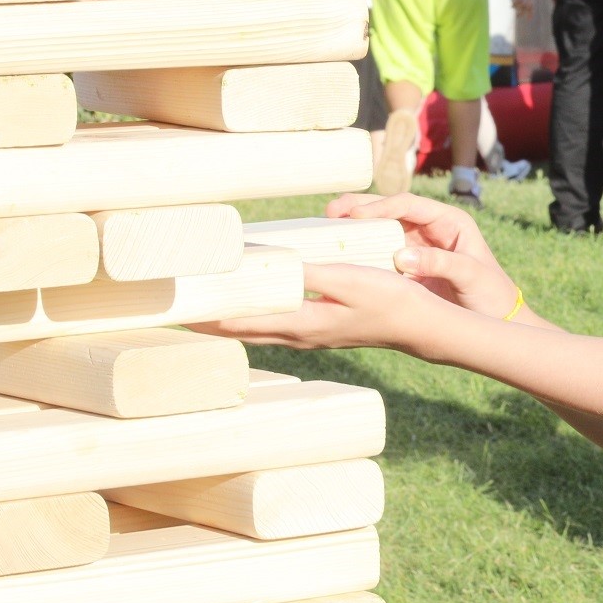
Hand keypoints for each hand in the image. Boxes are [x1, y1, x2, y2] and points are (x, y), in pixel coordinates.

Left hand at [194, 260, 444, 351]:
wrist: (421, 324)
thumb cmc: (389, 301)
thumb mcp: (348, 279)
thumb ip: (308, 274)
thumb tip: (269, 266)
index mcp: (302, 325)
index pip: (242, 323)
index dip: (209, 318)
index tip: (180, 313)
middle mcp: (301, 336)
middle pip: (244, 331)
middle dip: (212, 324)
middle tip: (182, 315)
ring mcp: (313, 336)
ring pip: (260, 330)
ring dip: (233, 322)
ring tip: (209, 311)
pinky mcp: (324, 330)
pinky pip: (277, 326)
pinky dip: (257, 317)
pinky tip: (258, 308)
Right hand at [325, 193, 521, 317]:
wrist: (498, 322)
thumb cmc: (492, 295)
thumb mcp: (472, 276)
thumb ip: (441, 264)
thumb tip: (401, 257)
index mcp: (450, 221)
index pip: (410, 205)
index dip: (383, 206)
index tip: (357, 215)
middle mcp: (430, 230)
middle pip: (390, 211)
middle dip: (361, 208)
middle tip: (331, 211)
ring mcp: (417, 248)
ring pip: (381, 231)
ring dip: (355, 228)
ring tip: (326, 225)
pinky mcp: (407, 269)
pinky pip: (380, 255)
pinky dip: (360, 252)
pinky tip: (339, 254)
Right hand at [512, 0, 539, 15]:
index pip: (532, 3)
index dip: (531, 12)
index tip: (529, 19)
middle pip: (529, 5)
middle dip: (524, 12)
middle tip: (519, 16)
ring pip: (523, 2)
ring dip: (518, 7)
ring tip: (514, 9)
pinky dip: (515, 1)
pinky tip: (512, 2)